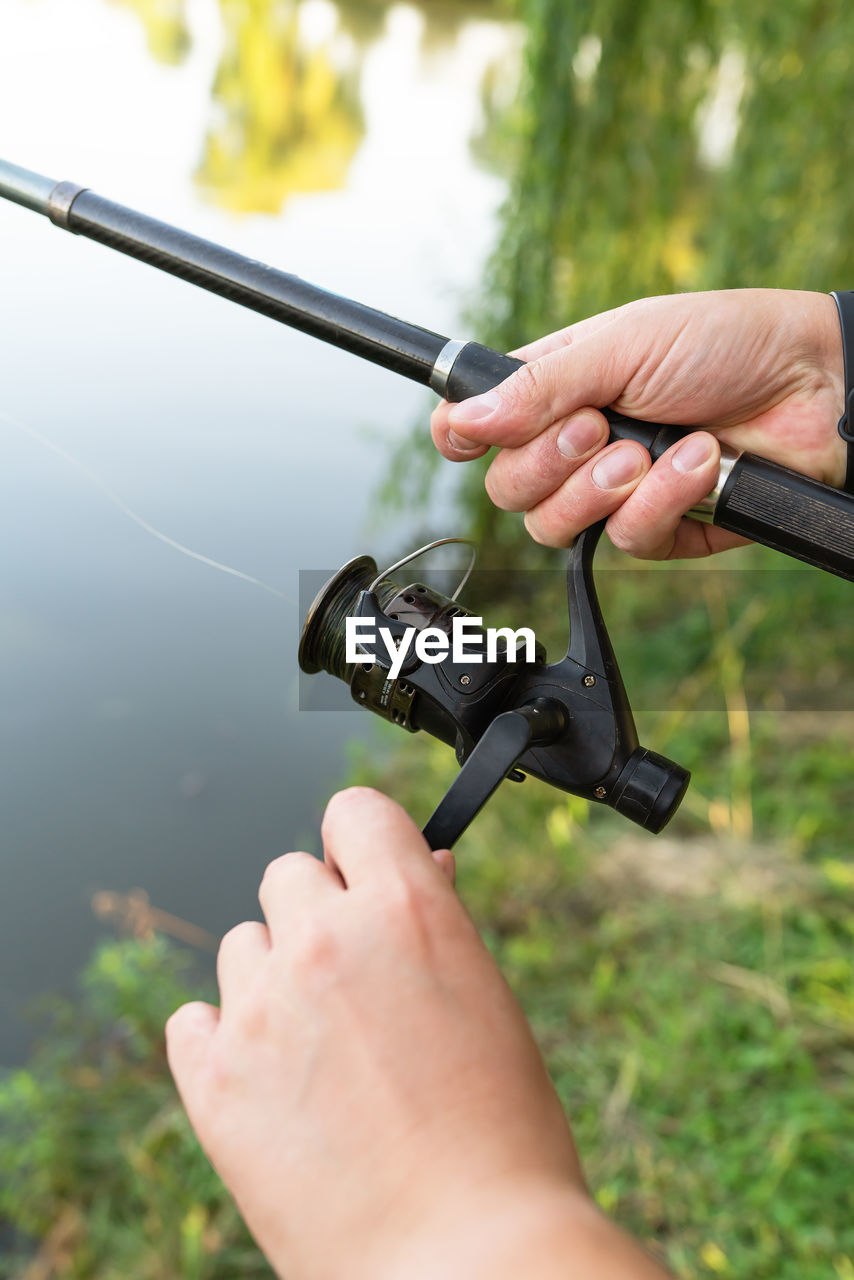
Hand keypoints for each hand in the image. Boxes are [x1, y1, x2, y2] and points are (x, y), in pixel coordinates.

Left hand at [166, 788, 668, 1278]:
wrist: (465, 1256)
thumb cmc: (500, 1137)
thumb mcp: (486, 999)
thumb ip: (435, 924)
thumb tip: (416, 871)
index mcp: (406, 908)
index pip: (354, 812)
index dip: (363, 843)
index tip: (366, 873)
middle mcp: (326, 939)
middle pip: (288, 874)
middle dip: (318, 914)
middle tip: (352, 981)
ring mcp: (262, 1007)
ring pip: (243, 945)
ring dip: (273, 977)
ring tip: (320, 1049)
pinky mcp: (215, 1079)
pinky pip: (193, 1018)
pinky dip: (223, 1038)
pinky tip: (269, 1080)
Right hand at [431, 289, 845, 558]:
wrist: (815, 386)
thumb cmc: (725, 342)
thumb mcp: (623, 344)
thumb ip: (539, 385)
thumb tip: (461, 421)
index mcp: (556, 389)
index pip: (478, 427)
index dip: (461, 437)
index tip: (465, 440)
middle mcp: (576, 445)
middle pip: (507, 489)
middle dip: (547, 462)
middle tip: (597, 426)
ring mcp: (615, 492)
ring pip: (554, 527)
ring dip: (600, 488)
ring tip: (649, 449)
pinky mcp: (661, 527)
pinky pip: (626, 539)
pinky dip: (661, 500)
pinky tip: (697, 462)